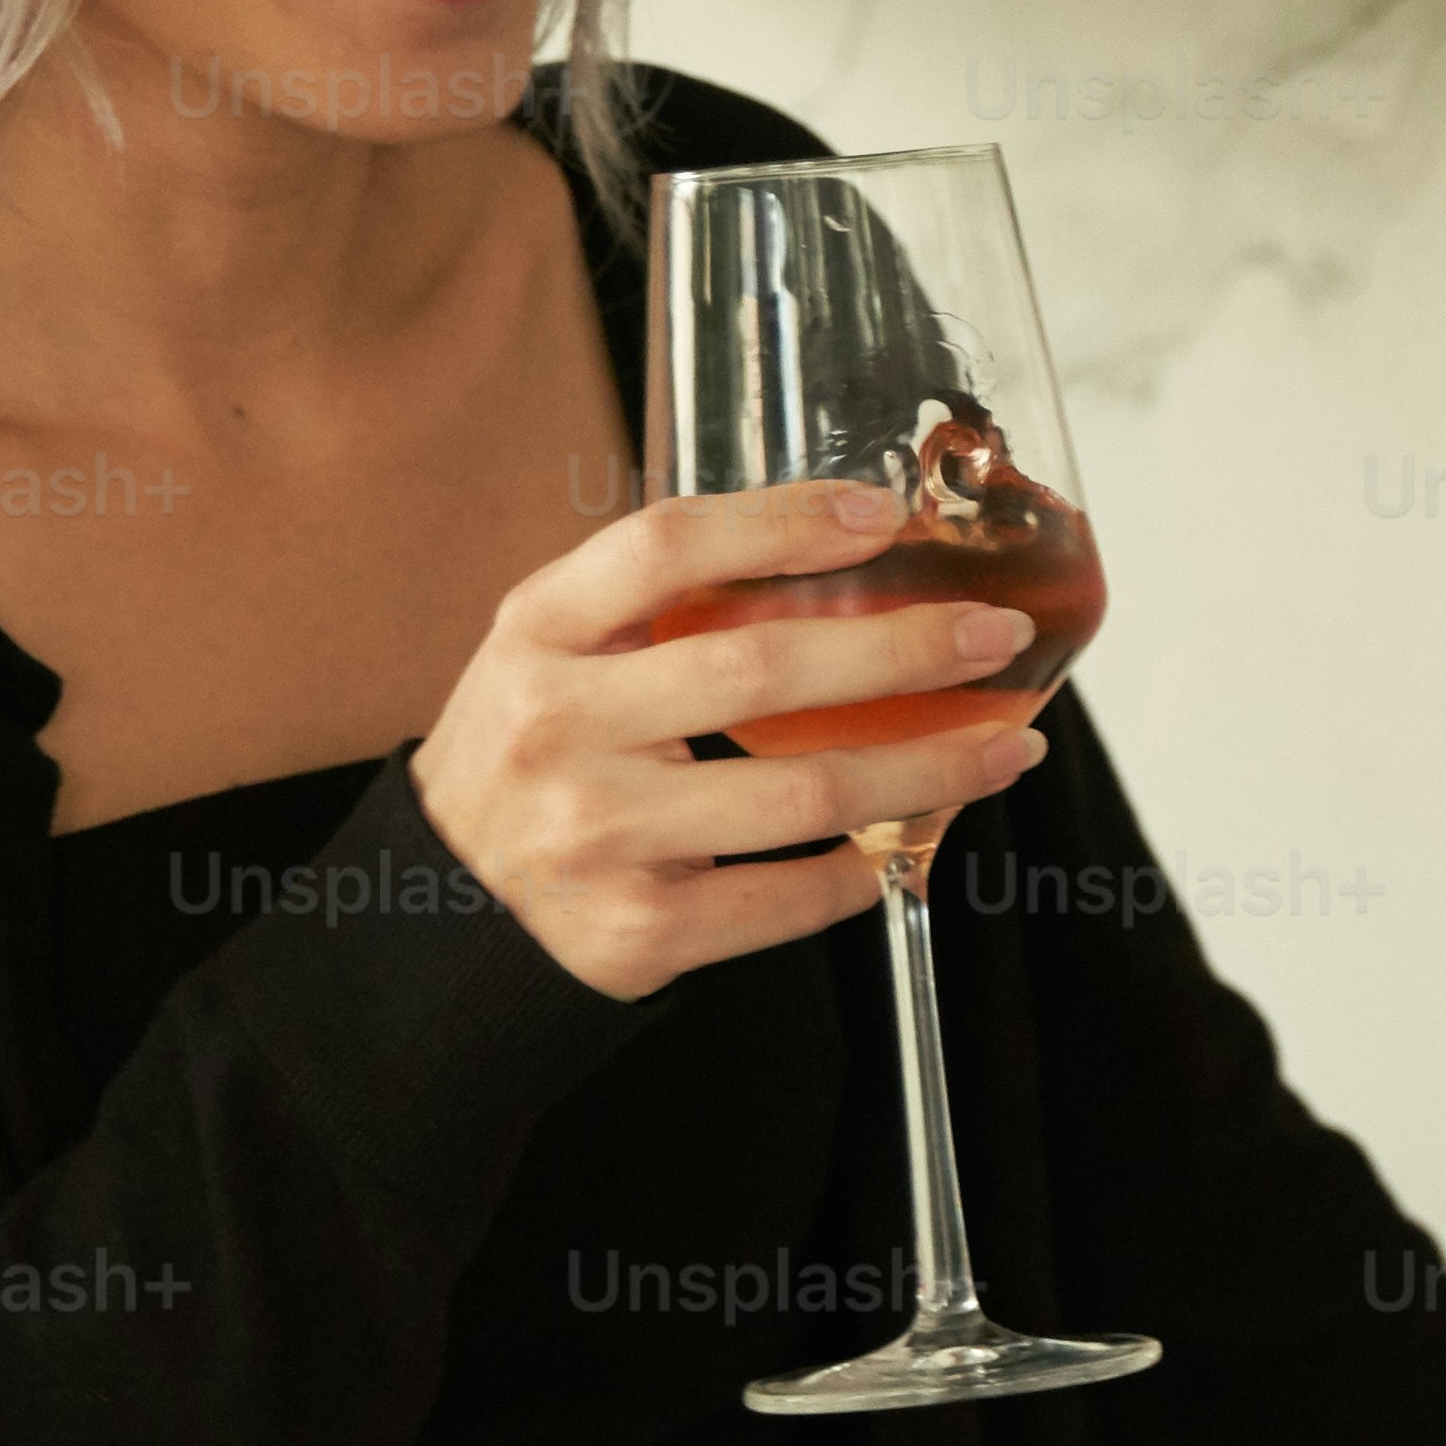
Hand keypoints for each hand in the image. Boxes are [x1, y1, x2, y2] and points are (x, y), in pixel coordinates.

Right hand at [413, 476, 1055, 1001]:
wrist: (441, 908)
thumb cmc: (535, 754)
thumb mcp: (556, 654)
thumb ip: (660, 604)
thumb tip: (849, 550)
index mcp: (536, 633)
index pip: (665, 546)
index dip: (783, 522)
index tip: (883, 514)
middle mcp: (557, 727)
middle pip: (760, 669)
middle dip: (903, 648)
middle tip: (996, 635)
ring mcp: (595, 835)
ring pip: (803, 793)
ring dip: (929, 769)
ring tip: (1004, 748)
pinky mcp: (634, 931)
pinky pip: (788, 895)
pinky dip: (861, 871)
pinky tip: (901, 846)